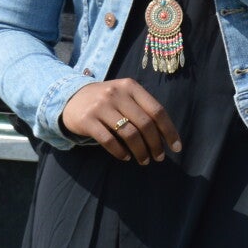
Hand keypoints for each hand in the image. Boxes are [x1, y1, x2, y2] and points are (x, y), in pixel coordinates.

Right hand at [58, 80, 182, 164]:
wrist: (71, 98)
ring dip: (140, 151)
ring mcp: (101, 106)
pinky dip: (120, 152)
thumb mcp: (124, 96)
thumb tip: (164, 135)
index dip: (169, 130)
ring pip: (129, 134)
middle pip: (145, 124)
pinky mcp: (87, 120)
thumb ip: (142, 109)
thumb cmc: (106, 100)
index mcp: (131, 86)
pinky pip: (109, 140)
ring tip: (144, 160)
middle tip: (158, 158)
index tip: (176, 147)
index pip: (157, 110)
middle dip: (155, 144)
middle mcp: (117, 93)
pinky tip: (126, 157)